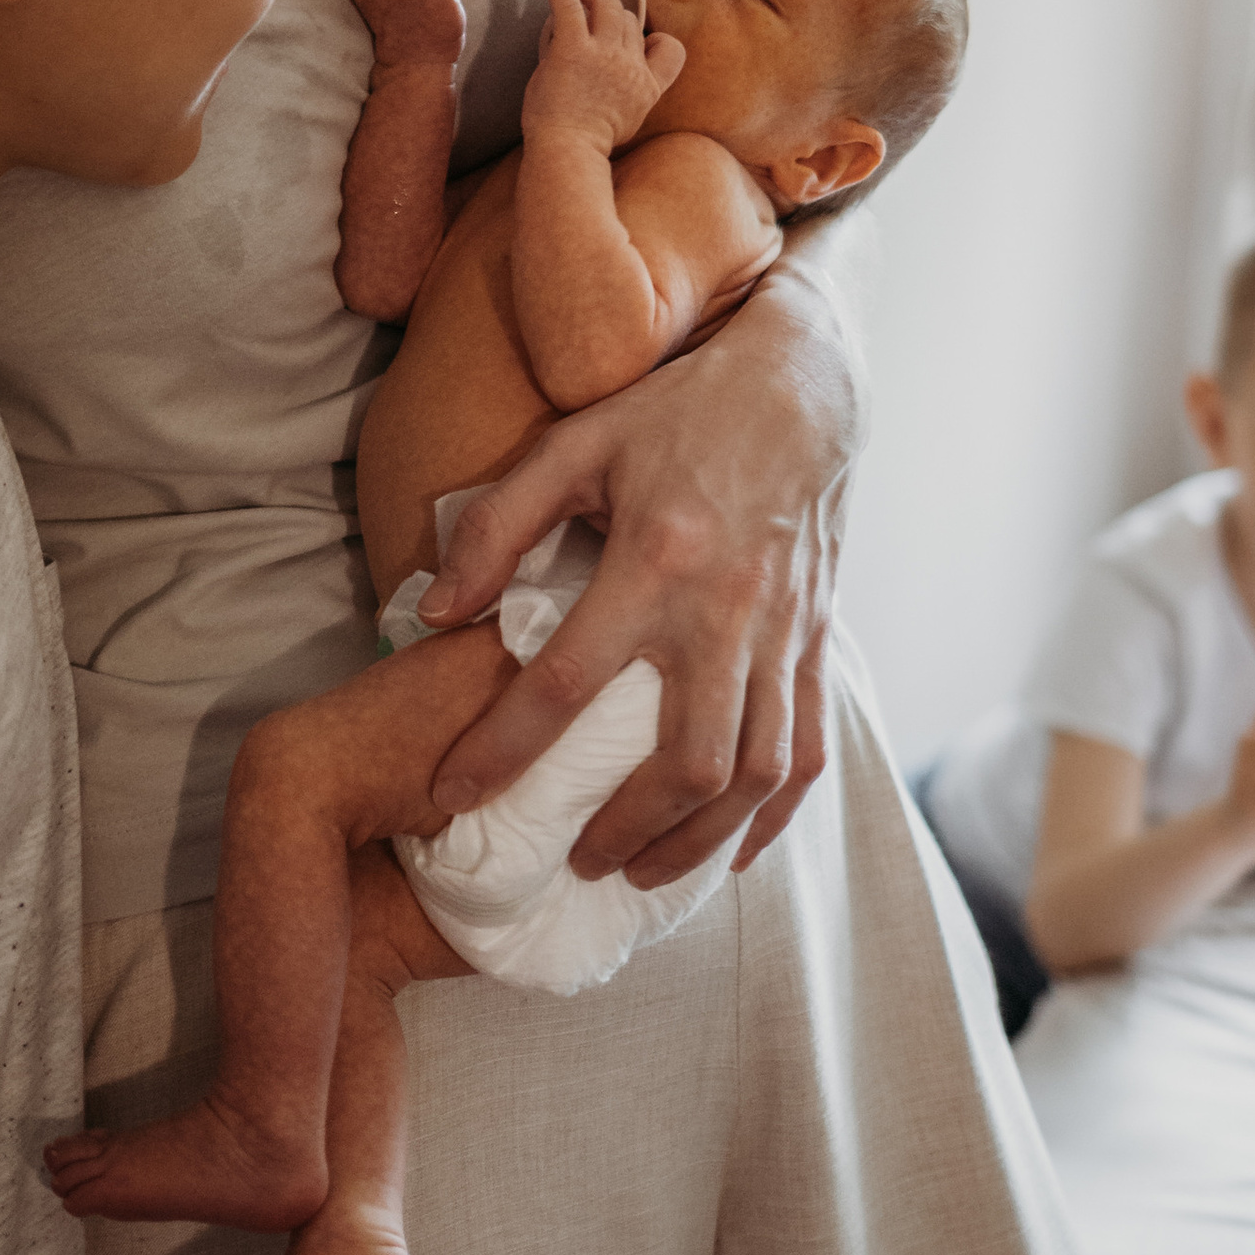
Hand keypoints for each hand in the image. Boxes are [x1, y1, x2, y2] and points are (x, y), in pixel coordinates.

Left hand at [420, 260, 859, 881]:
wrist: (804, 384)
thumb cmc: (675, 412)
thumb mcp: (574, 445)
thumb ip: (499, 528)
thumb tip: (435, 611)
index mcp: (655, 558)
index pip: (564, 682)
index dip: (501, 749)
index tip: (453, 795)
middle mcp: (727, 609)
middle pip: (683, 760)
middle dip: (625, 828)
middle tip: (575, 858)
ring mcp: (783, 633)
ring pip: (753, 773)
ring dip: (697, 839)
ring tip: (641, 870)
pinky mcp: (818, 640)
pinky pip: (810, 750)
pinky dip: (775, 816)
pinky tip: (734, 850)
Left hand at [519, 0, 684, 157]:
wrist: (567, 152)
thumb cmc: (584, 144)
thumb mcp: (626, 123)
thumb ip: (629, 97)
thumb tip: (612, 78)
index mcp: (648, 86)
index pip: (671, 48)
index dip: (655, 38)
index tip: (637, 39)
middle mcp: (631, 65)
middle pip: (631, 21)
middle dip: (611, 15)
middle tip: (589, 12)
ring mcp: (604, 55)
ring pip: (607, 4)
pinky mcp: (573, 48)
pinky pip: (570, 5)